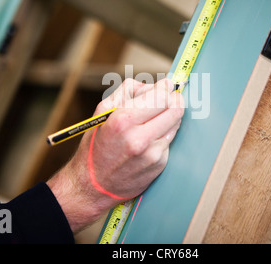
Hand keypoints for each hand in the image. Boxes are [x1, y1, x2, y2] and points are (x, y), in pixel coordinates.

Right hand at [47, 78, 184, 233]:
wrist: (93, 185)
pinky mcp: (159, 164)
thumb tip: (156, 85)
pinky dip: (163, 135)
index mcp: (123, 120)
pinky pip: (170, 141)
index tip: (167, 85)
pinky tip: (149, 139)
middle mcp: (139, 138)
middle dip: (174, 99)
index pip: (161, 97)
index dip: (167, 88)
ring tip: (154, 119)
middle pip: (175, 109)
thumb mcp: (103, 111)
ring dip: (170, 117)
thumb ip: (128, 91)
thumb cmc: (97, 145)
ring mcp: (152, 153)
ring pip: (176, 124)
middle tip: (169, 97)